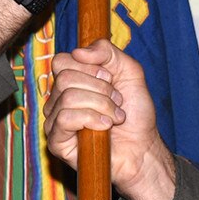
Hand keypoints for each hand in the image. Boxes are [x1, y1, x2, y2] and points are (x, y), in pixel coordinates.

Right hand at [44, 42, 175, 199]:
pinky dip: (91, 119)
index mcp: (71, 83)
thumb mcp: (129, 71)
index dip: (90, 67)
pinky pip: (64, 119)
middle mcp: (58, 100)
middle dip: (100, 88)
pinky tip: (105, 127)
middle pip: (65, 78)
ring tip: (115, 117)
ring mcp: (55, 122)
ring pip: (67, 97)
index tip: (110, 79)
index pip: (61, 62)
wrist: (143, 147)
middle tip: (117, 102)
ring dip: (101, 105)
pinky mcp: (56, 142)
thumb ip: (107, 52)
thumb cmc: (135, 113)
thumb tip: (77, 52)